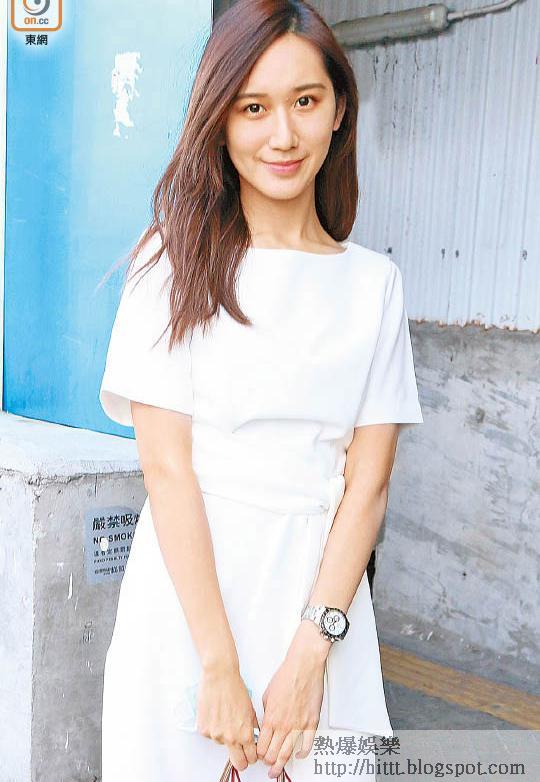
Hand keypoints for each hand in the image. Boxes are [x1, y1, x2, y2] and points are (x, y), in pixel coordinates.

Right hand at [196, 665, 259, 772]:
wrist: (220, 676)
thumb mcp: (250, 709)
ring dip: (224, 735)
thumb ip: (252, 726)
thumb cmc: (235, 689)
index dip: (251, 756)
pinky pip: (210, 734)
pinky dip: (213, 727)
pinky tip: (216, 713)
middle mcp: (230, 738)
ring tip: (225, 716)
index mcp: (245, 734)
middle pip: (238, 763)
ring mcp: (215, 735)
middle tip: (240, 749)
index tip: (250, 753)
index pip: (250, 758)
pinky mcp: (203, 730)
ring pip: (222, 743)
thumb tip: (254, 737)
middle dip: (241, 759)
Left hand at [257, 621, 329, 778]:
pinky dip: (302, 753)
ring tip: (278, 770)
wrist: (303, 666)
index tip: (258, 755)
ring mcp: (298, 725)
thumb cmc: (286, 675)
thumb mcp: (267, 694)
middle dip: (268, 762)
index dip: (258, 753)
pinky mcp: (311, 722)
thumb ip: (266, 712)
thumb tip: (265, 722)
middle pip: (273, 753)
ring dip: (281, 764)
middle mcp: (284, 725)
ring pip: (288, 753)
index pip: (261, 745)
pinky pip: (307, 744)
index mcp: (271, 718)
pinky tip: (298, 754)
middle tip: (267, 766)